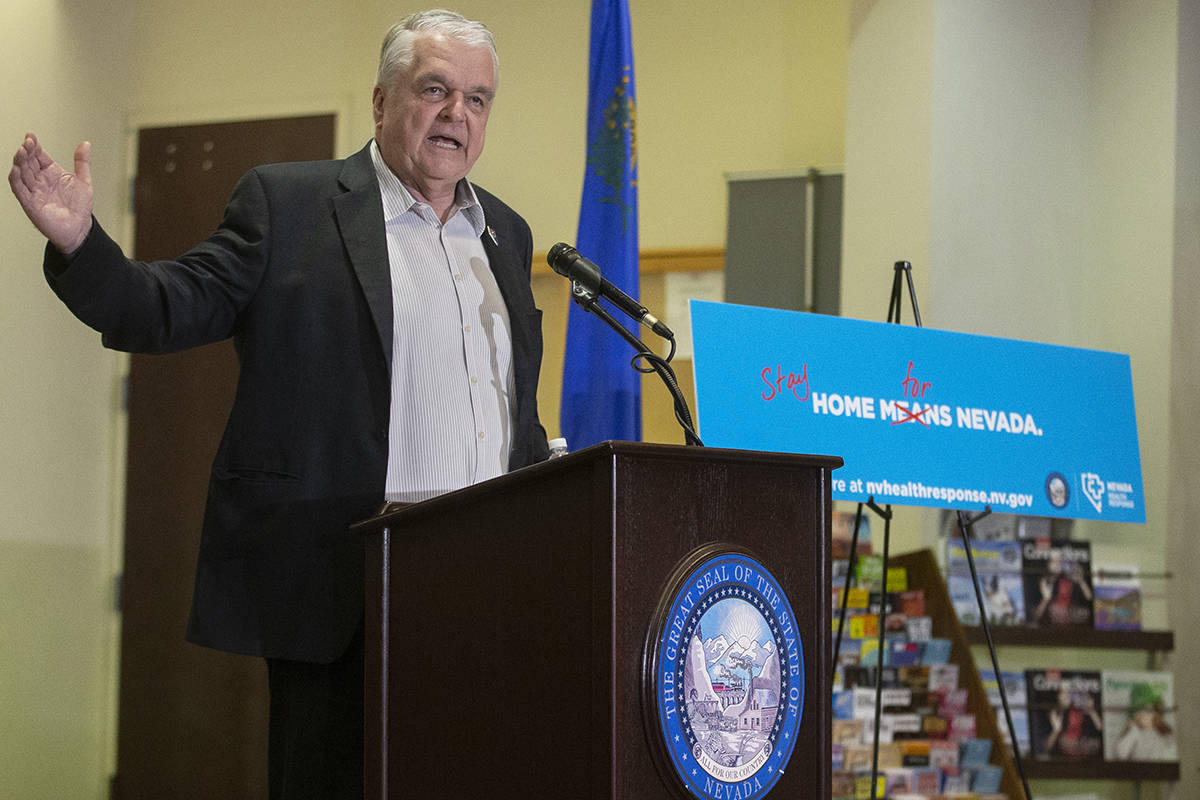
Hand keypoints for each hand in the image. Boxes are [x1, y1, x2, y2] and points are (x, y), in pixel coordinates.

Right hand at [9, 133, 93, 253]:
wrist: (80, 228)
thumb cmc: (80, 207)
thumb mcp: (84, 181)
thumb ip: (82, 162)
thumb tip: (85, 143)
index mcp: (51, 173)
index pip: (38, 156)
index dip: (34, 146)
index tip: (31, 136)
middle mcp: (40, 180)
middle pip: (28, 162)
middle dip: (26, 151)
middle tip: (27, 142)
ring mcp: (34, 191)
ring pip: (22, 173)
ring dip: (20, 161)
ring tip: (21, 151)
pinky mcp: (30, 203)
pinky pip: (19, 190)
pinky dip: (16, 179)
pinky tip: (16, 169)